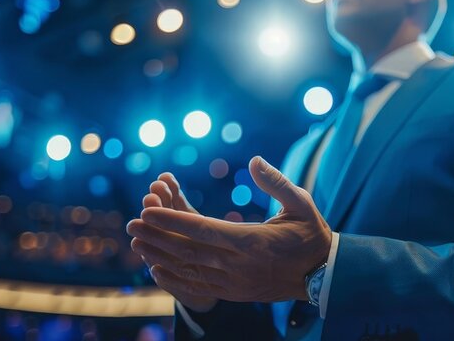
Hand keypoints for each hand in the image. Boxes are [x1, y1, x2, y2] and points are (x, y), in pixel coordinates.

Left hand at [127, 156, 331, 302]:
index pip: (202, 229)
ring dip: (159, 255)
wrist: (323, 275)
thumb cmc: (311, 235)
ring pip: (188, 269)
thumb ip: (277, 182)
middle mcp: (238, 264)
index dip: (172, 219)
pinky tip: (157, 268)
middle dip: (156, 236)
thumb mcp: (301, 204)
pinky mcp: (234, 293)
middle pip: (188, 250)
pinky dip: (174, 279)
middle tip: (130, 224)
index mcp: (251, 240)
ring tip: (137, 243)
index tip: (147, 209)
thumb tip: (255, 160)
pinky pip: (197, 287)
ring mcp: (234, 282)